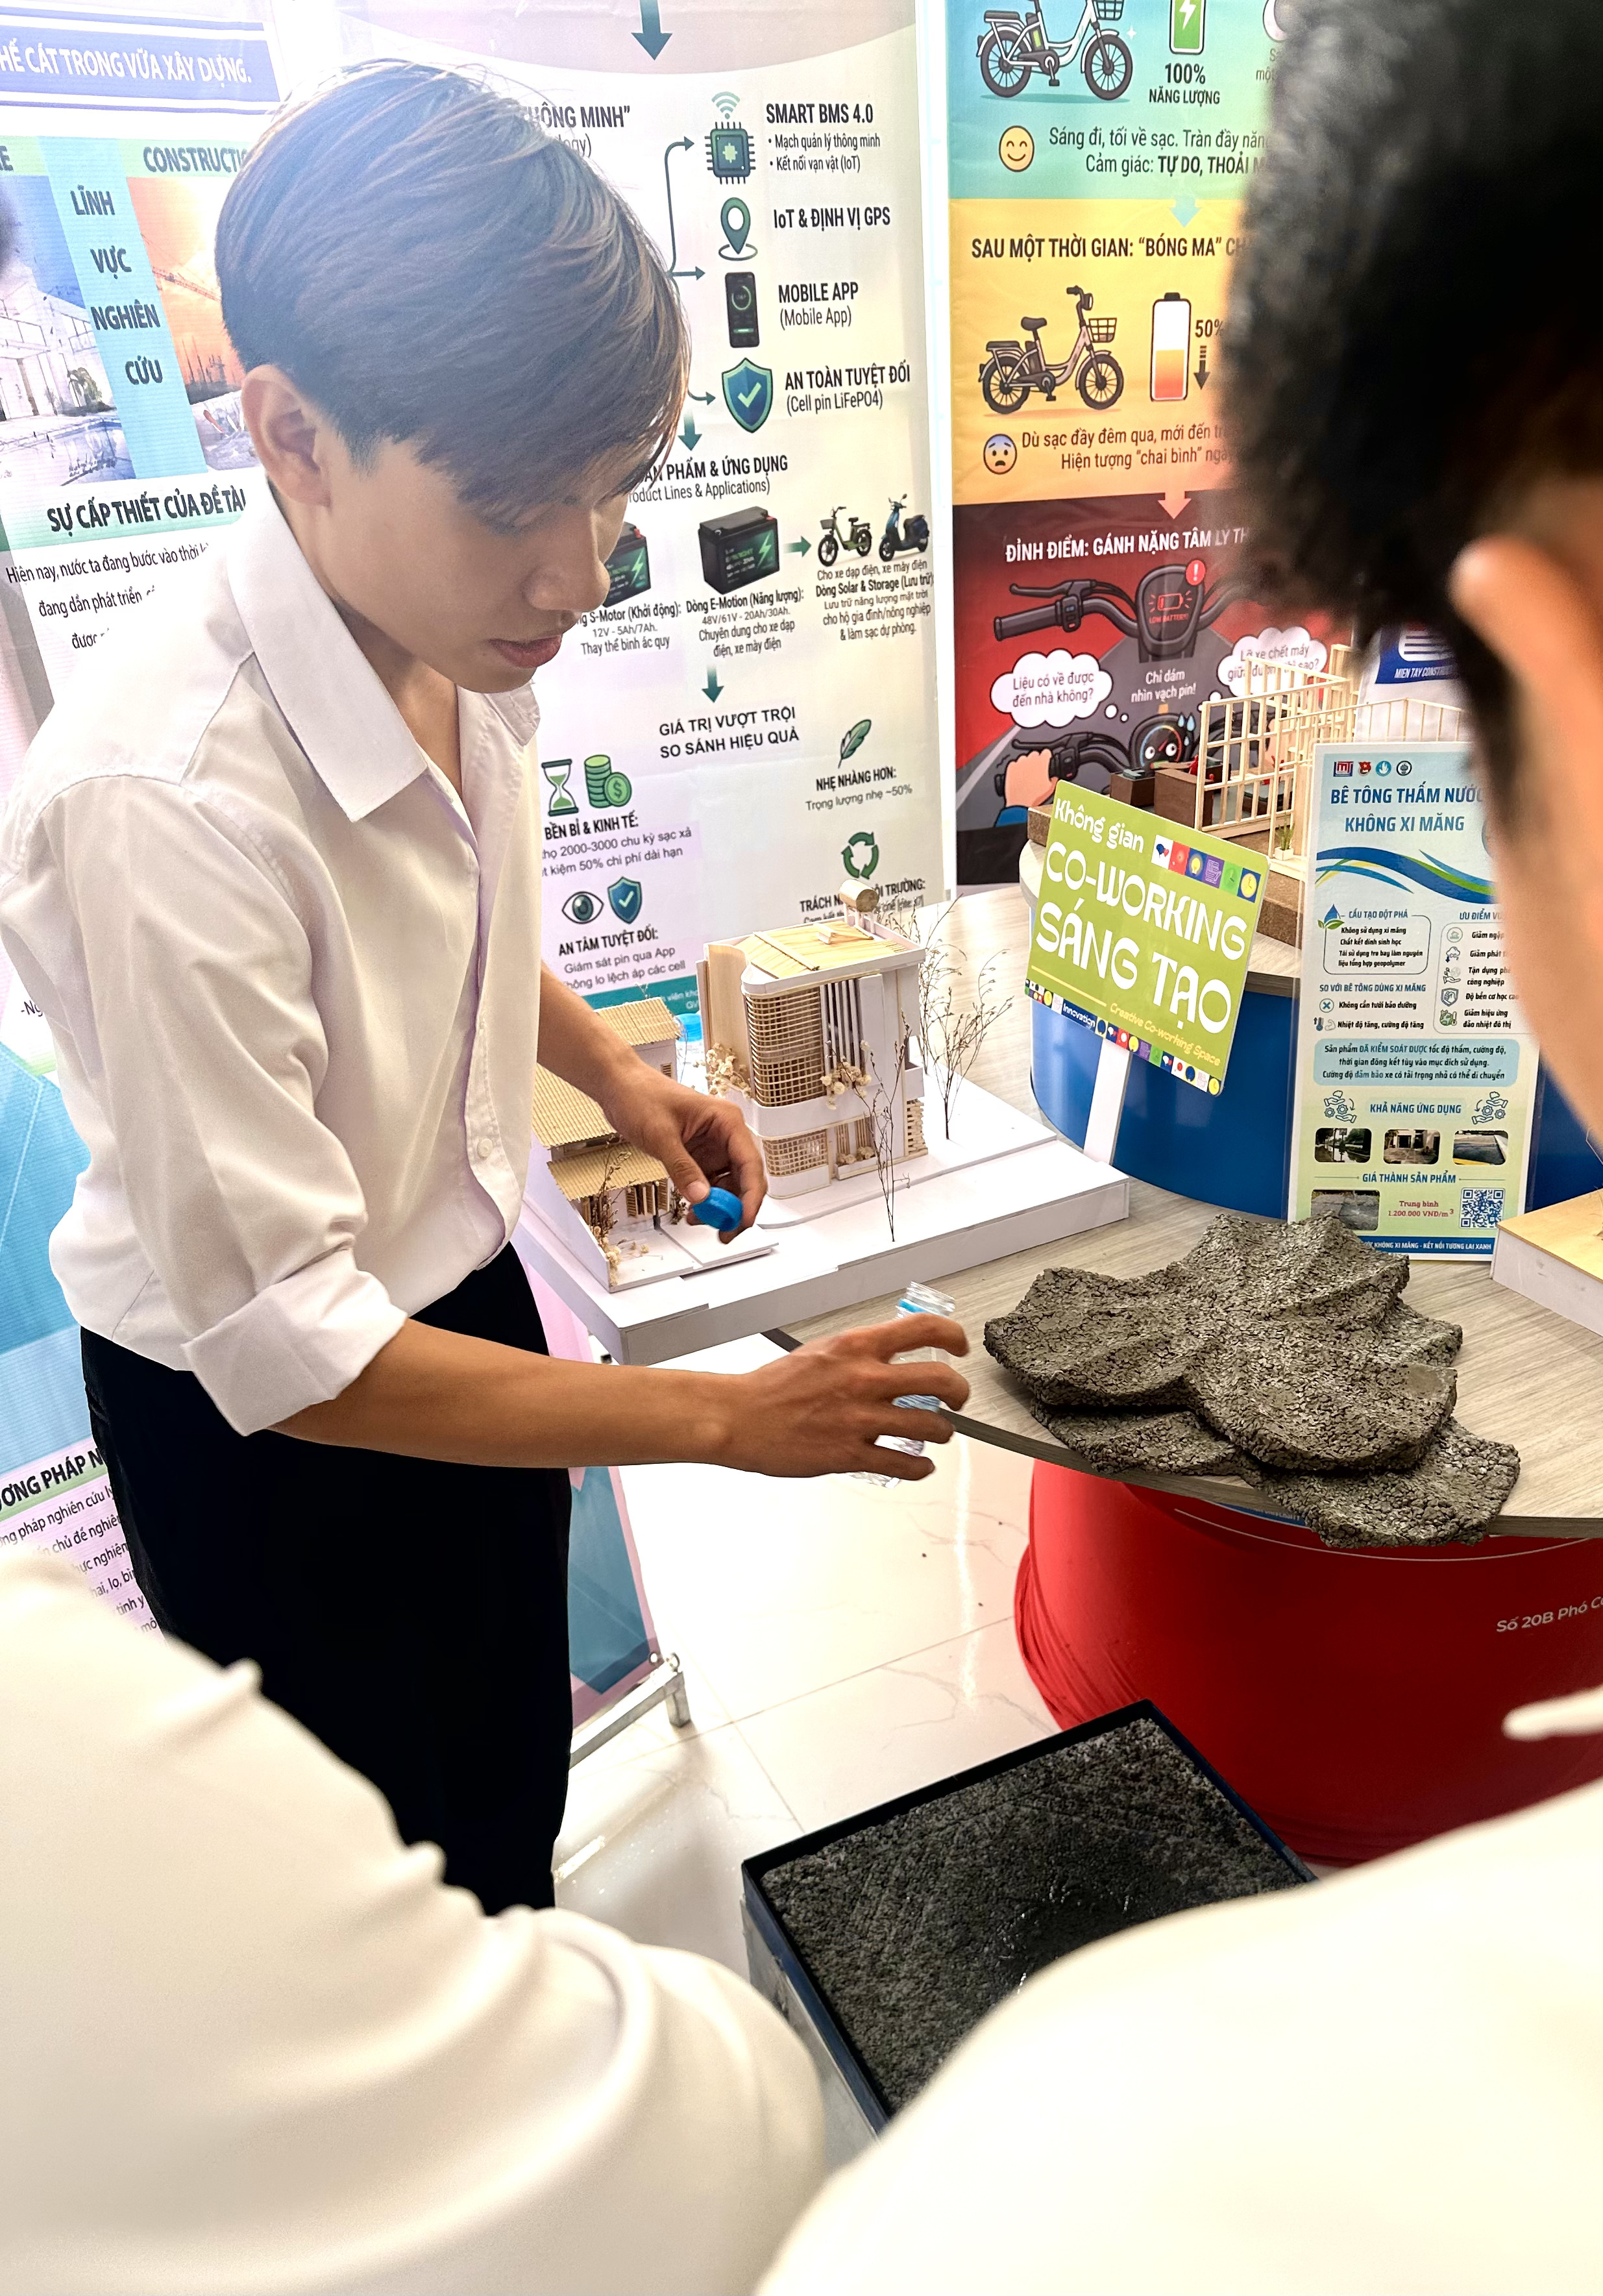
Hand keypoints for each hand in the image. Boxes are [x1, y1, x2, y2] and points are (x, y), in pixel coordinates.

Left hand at [599, 1059, 766, 1234]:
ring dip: (719, 1207)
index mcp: (727, 1121)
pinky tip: (694, 1210)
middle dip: (737, 1207)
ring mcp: (713, 1147)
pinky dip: (705, 1201)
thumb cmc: (641, 1095)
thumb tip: (701, 1197)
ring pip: (729, 1186)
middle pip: (745, 1178)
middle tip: (725, 1231)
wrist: (620, 1088)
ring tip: (699, 1220)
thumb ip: (683, 1168)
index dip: (750, 1195)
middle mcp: (725, 1135)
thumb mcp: (661, 1136)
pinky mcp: (698, 1157)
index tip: (742, 1218)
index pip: (750, 1163)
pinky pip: (710, 1185)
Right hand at [714, 1317, 971, 1481]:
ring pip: (931, 1426)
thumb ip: (859, 1352)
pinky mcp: (850, 1454)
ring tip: (940, 1433)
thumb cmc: (773, 1386)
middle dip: (959, 1392)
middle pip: (940, 1379)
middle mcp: (864, 1379)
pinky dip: (921, 1467)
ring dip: (944, 1432)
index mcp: (856, 1347)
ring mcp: (859, 1419)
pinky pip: (903, 1463)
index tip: (959, 1346)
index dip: (953, 1336)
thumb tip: (889, 1354)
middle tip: (958, 1399)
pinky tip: (920, 1465)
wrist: (739, 1417)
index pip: (922, 1329)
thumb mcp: (821, 1351)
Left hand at [1004, 749, 1054, 810]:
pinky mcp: (1011, 768)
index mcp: (1042, 762)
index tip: (1046, 759)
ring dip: (1026, 764)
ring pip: (1024, 758)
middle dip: (1036, 760)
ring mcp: (1019, 763)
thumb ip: (1054, 779)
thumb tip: (1055, 778)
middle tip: (1036, 770)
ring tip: (1027, 775)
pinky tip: (1018, 776)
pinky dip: (1016, 768)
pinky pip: (1014, 764)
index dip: (1047, 756)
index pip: (1046, 752)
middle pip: (1034, 754)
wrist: (1020, 803)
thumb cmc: (1034, 796)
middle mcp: (1030, 760)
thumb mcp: (1050, 788)